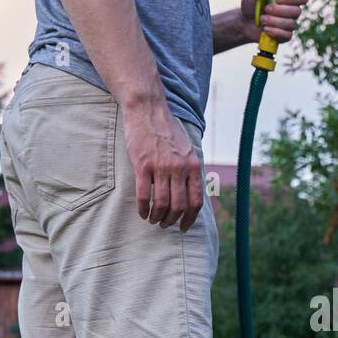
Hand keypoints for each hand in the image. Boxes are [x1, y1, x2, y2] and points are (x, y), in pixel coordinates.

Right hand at [123, 102, 203, 231]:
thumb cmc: (167, 131)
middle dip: (172, 221)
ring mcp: (161, 166)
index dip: (190, 218)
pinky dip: (143, 208)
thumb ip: (190, 170)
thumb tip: (191, 194)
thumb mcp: (187, 149)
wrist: (148, 110)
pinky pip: (144, 195)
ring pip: (162, 203)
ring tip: (153, 220)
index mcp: (193, 165)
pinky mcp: (143, 165)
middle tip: (165, 225)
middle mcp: (180, 168)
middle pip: (179, 206)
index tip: (183, 227)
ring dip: (157, 217)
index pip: (196, 200)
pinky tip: (142, 212)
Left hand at [240, 0, 309, 43]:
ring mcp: (289, 24)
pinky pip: (287, 35)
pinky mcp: (285, 36)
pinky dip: (275, 32)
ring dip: (274, 21)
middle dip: (279, 11)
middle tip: (266, 9)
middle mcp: (291, 10)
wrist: (245, 22)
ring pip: (290, 24)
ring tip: (262, 19)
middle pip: (297, 11)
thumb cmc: (251, 3)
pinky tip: (265, 29)